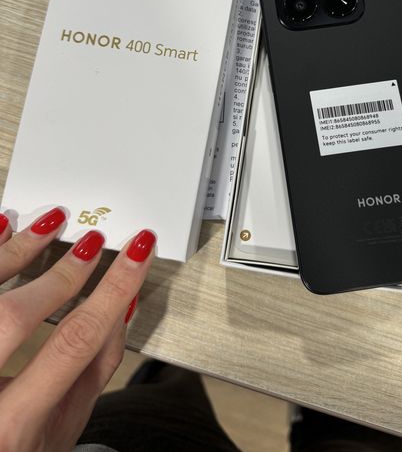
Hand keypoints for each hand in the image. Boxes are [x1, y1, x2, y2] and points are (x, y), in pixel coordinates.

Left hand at [0, 208, 155, 451]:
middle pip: (13, 317)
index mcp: (14, 426)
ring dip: (14, 252)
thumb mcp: (64, 427)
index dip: (111, 291)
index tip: (136, 256)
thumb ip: (95, 371)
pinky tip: (1, 231)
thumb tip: (119, 309)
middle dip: (61, 273)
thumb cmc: (15, 451)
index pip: (73, 343)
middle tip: (91, 242)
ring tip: (46, 224)